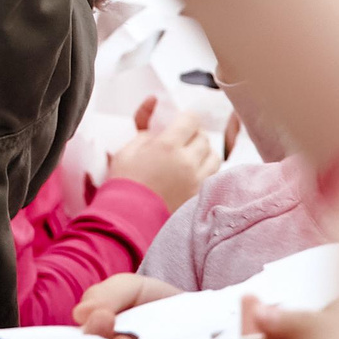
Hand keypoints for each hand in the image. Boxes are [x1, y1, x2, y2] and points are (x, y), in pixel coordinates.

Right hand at [108, 97, 218, 212]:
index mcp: (167, 146)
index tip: (180, 122)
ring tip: (192, 157)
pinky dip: (206, 171)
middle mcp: (187, 161)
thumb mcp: (126, 151)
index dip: (186, 118)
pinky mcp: (198, 197)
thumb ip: (145, 133)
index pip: (191, 119)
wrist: (128, 220)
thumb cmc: (123, 184)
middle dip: (194, 135)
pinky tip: (192, 174)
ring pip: (214, 157)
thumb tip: (158, 126)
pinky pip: (213, 177)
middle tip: (183, 140)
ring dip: (204, 153)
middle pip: (204, 138)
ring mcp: (196, 181)